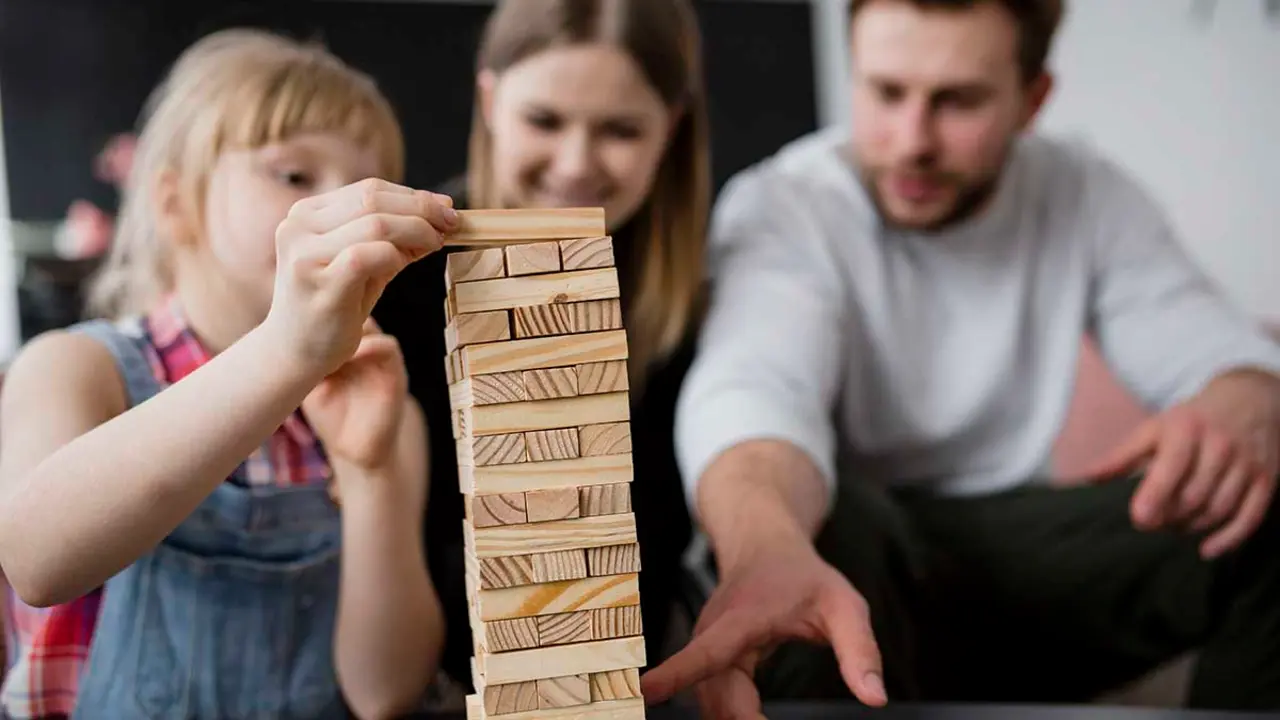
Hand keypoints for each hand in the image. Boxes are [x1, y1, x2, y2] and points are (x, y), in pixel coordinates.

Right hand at [266, 177, 455, 378]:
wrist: (295, 352)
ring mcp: (306, 255)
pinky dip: (397, 255)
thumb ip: (393, 238)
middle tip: (452, 223)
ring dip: (417, 230)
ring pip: (376, 224)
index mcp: (305, 213)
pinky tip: (407, 262)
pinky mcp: (321, 283)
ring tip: (436, 242)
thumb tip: (441, 216)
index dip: (413, 196)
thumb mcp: (363, 263)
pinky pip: (370, 255)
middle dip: (421, 209)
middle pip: (373, 200)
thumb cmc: (334, 306)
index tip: (445, 208)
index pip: (368, 190)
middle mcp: (298, 227)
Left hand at [302, 319, 407, 476]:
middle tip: (311, 318)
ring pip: (369, 322)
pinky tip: (347, 356)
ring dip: (349, 325)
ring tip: (327, 337)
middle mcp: (364, 345)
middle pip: (351, 309)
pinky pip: (387, 346)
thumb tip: (276, 336)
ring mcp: (380, 357)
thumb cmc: (330, 417)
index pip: (334, 312)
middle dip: (332, 310)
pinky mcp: (395, 373)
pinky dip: (368, 346)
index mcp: (344, 345)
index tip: (297, 313)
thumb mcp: (310, 383)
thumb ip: (303, 360)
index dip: (317, 308)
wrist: (357, 450)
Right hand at [641, 539, 885, 718]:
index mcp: (740, 620)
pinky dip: (735, 719)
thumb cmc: (803, 576)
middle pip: (715, 699)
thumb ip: (860, 650)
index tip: (646, 691)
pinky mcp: (709, 660)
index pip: (706, 653)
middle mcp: (712, 635)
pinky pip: (714, 700)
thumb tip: (875, 698)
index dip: (677, 673)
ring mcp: (705, 648)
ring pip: (712, 705)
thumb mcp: (844, 605)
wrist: (763, 547)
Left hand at [1079, 370, 1279, 557]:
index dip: (1155, 495)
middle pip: (1193, 496)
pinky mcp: (1267, 480)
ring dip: (1191, 526)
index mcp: (1186, 430)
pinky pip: (1250, 517)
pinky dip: (1228, 539)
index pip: (1172, 467)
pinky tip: (1206, 550)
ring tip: (1173, 525)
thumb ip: (1122, 456)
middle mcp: (1220, 446)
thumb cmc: (1190, 420)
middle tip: (1151, 521)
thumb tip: (1087, 478)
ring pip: (1218, 509)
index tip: (1139, 518)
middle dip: (1168, 516)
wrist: (1249, 400)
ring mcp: (1247, 463)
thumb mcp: (1154, 429)